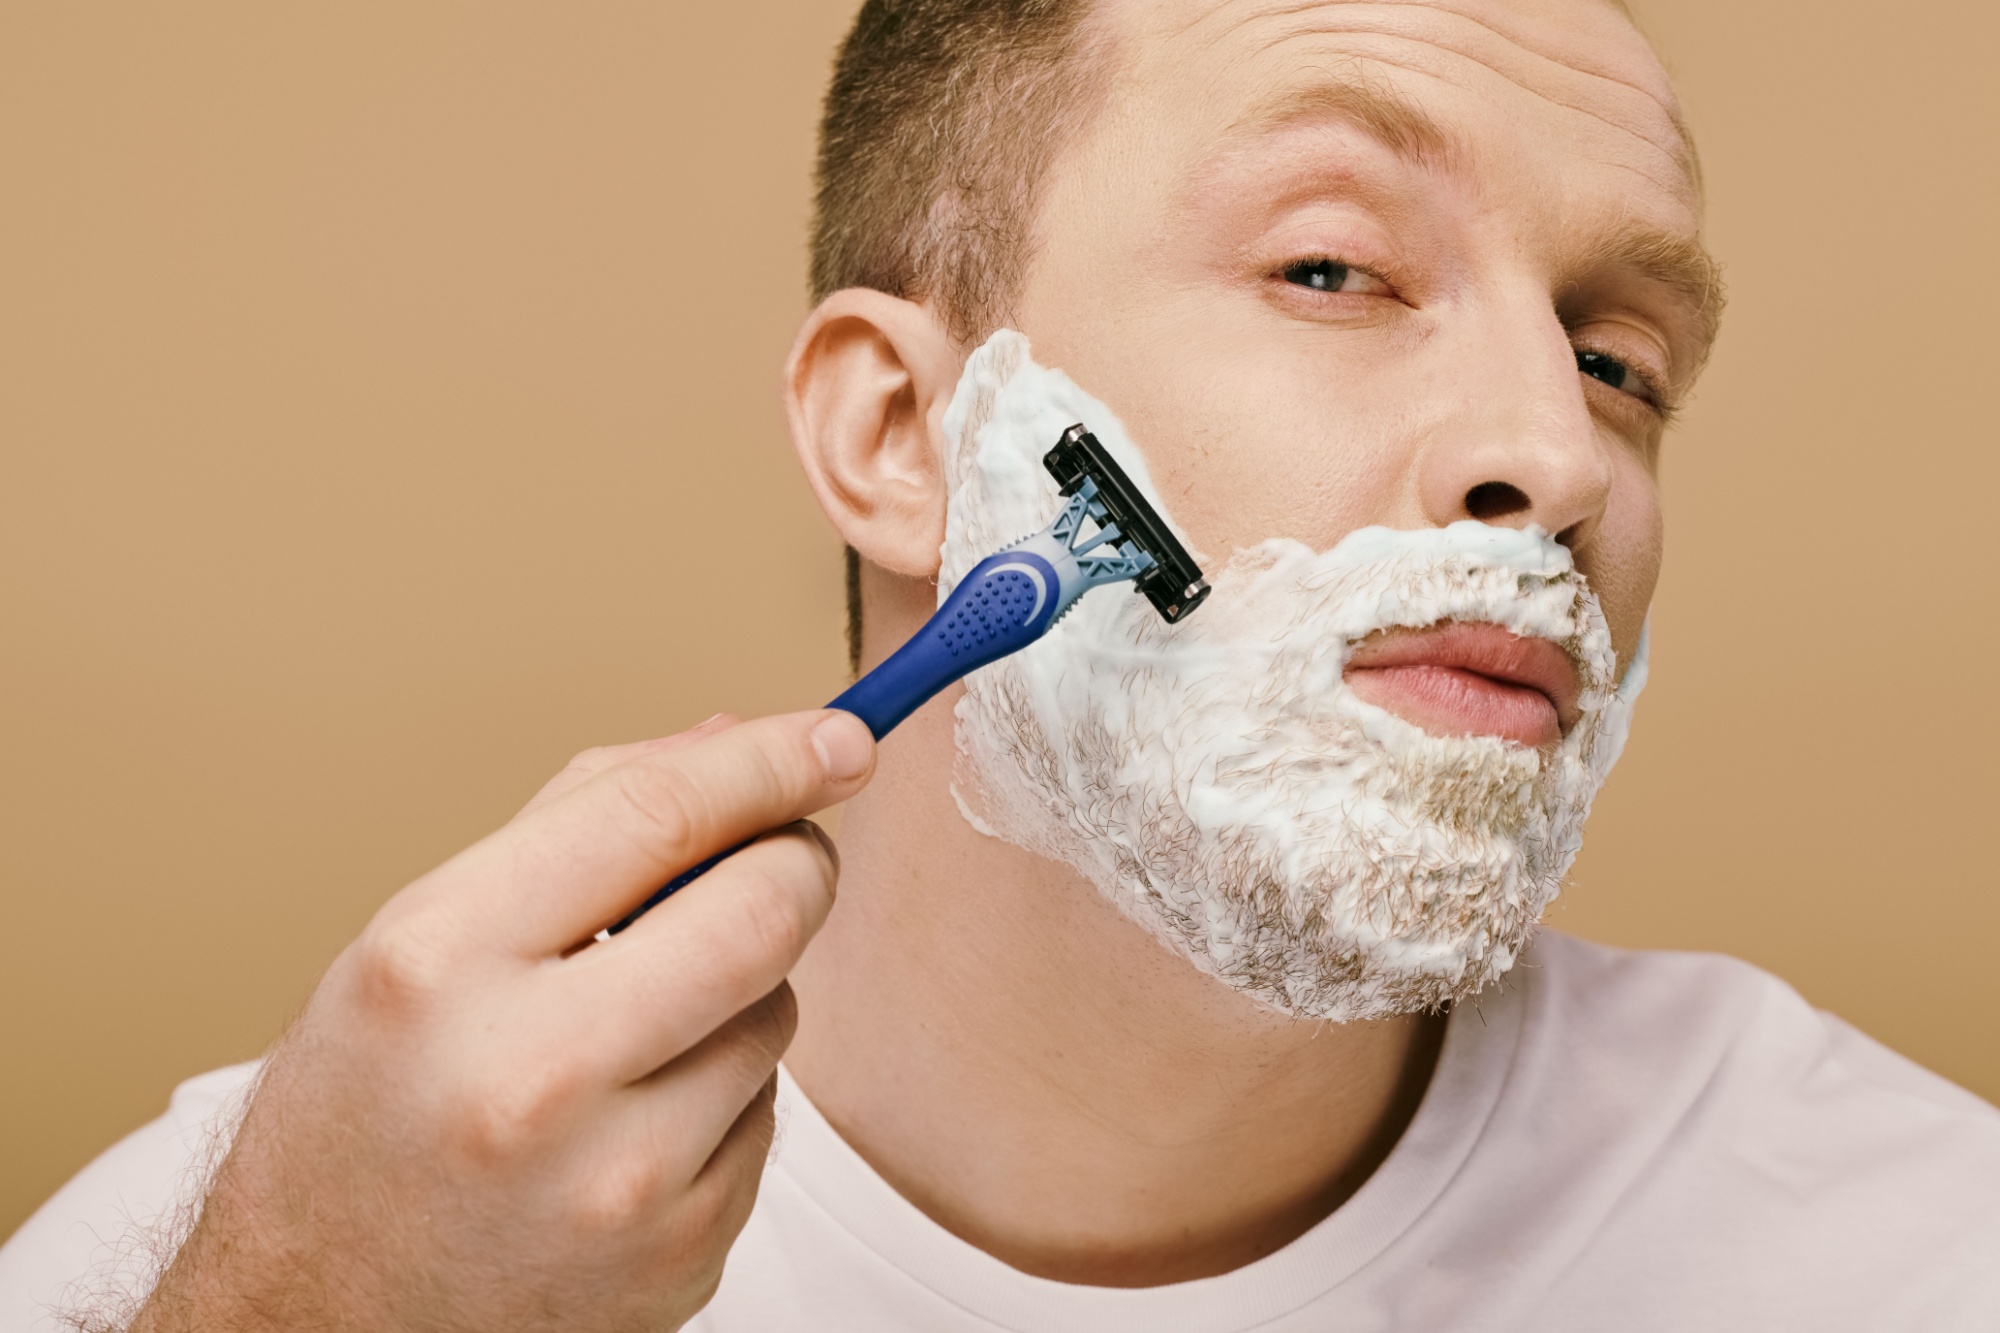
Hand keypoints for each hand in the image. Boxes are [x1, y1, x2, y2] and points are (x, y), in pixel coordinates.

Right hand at [130, 709, 875, 1332]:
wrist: (320, 1312)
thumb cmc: (370, 1106)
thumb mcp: (425, 937)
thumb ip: (583, 822)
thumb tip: (736, 743)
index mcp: (438, 962)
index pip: (656, 816)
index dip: (770, 761)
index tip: (838, 735)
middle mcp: (525, 1077)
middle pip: (760, 911)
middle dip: (796, 861)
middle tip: (783, 854)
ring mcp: (611, 1183)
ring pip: (777, 1015)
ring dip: (742, 992)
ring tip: (638, 1030)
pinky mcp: (677, 1257)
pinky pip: (766, 1118)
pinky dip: (727, 1094)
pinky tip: (637, 1122)